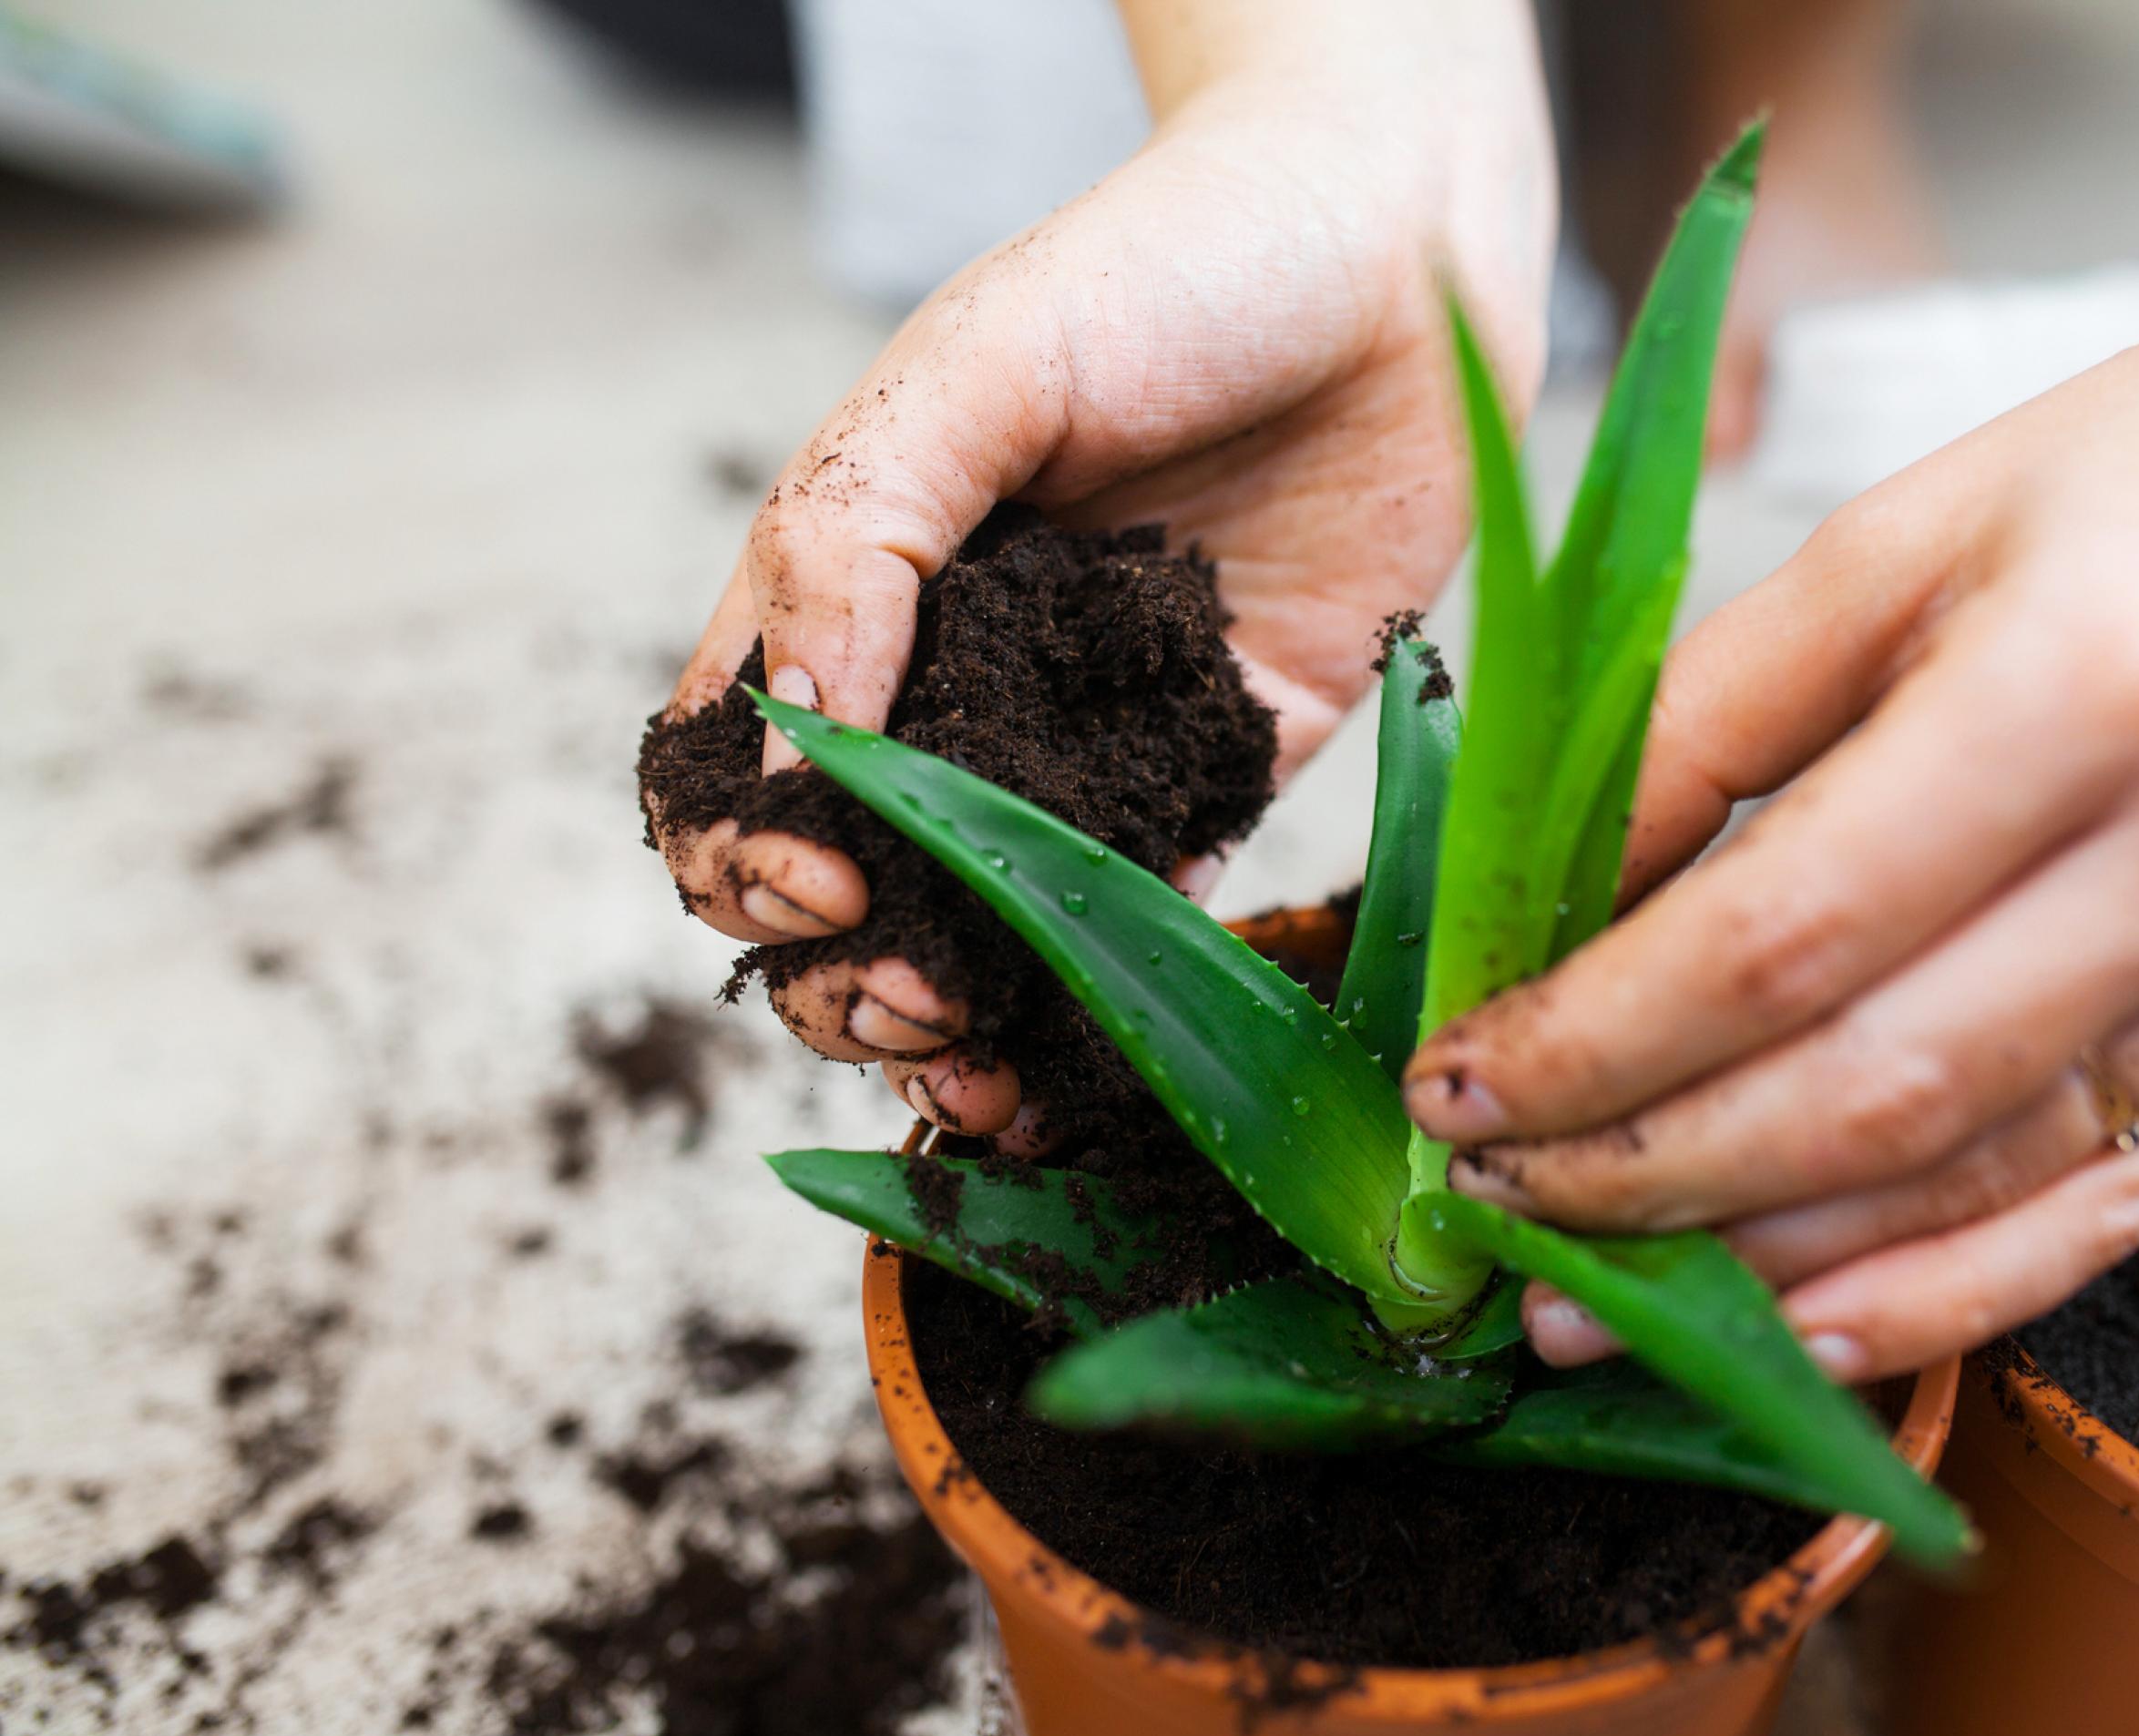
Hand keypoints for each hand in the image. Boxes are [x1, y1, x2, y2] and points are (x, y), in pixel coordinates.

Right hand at [648, 35, 1552, 1140]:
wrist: (1396, 254)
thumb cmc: (1168, 270)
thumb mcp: (977, 368)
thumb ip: (857, 537)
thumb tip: (790, 745)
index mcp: (861, 595)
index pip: (738, 771)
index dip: (742, 854)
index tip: (814, 876)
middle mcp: (960, 686)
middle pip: (849, 889)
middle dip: (844, 979)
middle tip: (912, 996)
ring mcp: (1090, 741)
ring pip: (981, 933)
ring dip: (954, 1033)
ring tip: (974, 1074)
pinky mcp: (1225, 768)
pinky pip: (1148, 911)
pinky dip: (1104, 1003)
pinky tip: (1085, 1061)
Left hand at [1404, 264, 2138, 1381]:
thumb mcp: (1893, 535)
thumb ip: (1703, 724)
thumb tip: (1538, 914)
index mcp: (2092, 677)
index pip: (1785, 932)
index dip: (1596, 1039)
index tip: (1453, 1087)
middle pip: (1878, 1086)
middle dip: (1649, 1171)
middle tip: (1493, 1203)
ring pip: (1986, 1181)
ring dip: (1766, 1264)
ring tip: (1590, 1300)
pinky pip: (2113, 1212)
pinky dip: (1945, 1292)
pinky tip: (1800, 1330)